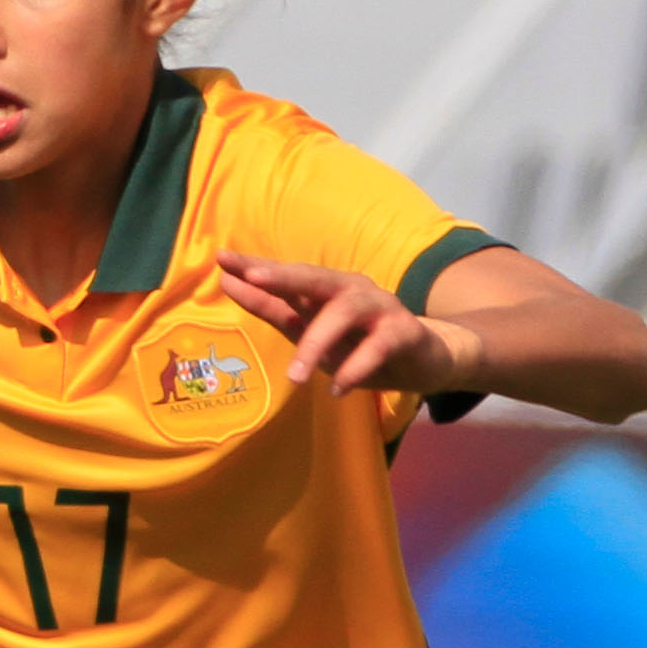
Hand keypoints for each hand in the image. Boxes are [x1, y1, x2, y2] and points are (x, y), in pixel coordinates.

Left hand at [211, 249, 473, 396]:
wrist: (425, 359)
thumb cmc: (360, 344)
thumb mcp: (312, 330)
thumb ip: (274, 308)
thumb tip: (229, 282)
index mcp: (327, 288)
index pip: (287, 275)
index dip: (255, 266)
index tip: (221, 259)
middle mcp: (352, 290)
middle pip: (316, 277)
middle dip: (284, 276)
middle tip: (254, 278)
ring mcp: (380, 308)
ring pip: (345, 312)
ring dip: (318, 342)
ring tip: (295, 375)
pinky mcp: (405, 332)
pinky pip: (379, 346)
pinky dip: (357, 367)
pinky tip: (338, 389)